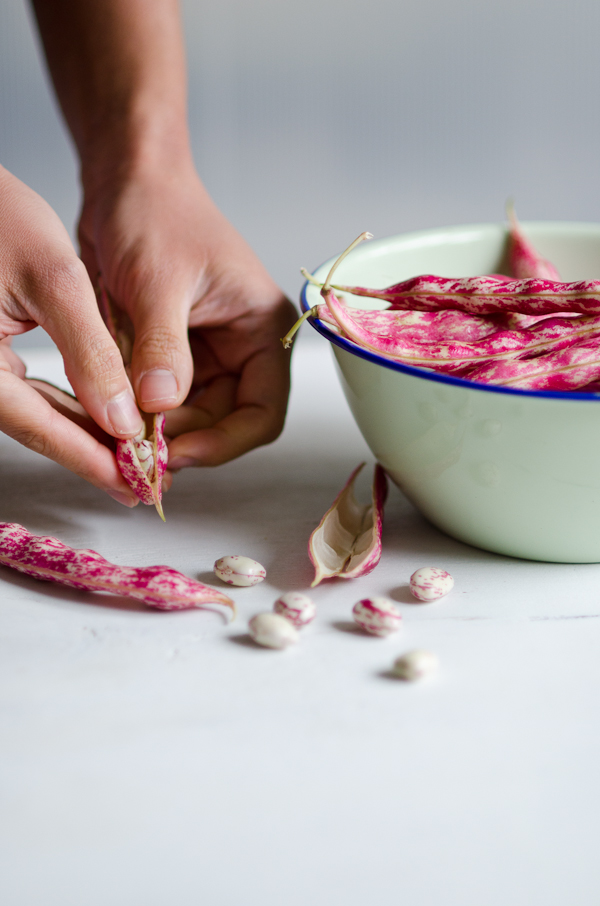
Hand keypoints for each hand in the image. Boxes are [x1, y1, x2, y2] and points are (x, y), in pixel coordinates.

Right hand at [0, 166, 141, 505]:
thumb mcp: (55, 281)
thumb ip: (91, 354)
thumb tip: (123, 420)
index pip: (43, 428)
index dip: (93, 458)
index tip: (134, 483)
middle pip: (42, 428)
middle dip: (97, 453)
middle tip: (146, 478)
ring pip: (40, 414)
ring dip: (89, 433)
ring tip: (137, 455)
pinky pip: (34, 392)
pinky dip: (75, 404)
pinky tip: (110, 415)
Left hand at [79, 160, 297, 469]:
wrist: (124, 181)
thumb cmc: (157, 212)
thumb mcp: (159, 280)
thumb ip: (163, 347)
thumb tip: (159, 406)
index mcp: (262, 330)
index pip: (263, 412)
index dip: (226, 441)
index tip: (178, 450)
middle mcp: (240, 348)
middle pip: (223, 422)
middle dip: (183, 436)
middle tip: (137, 445)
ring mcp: (204, 354)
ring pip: (189, 416)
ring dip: (157, 427)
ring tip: (120, 425)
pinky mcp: (170, 354)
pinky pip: (159, 398)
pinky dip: (137, 408)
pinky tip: (113, 404)